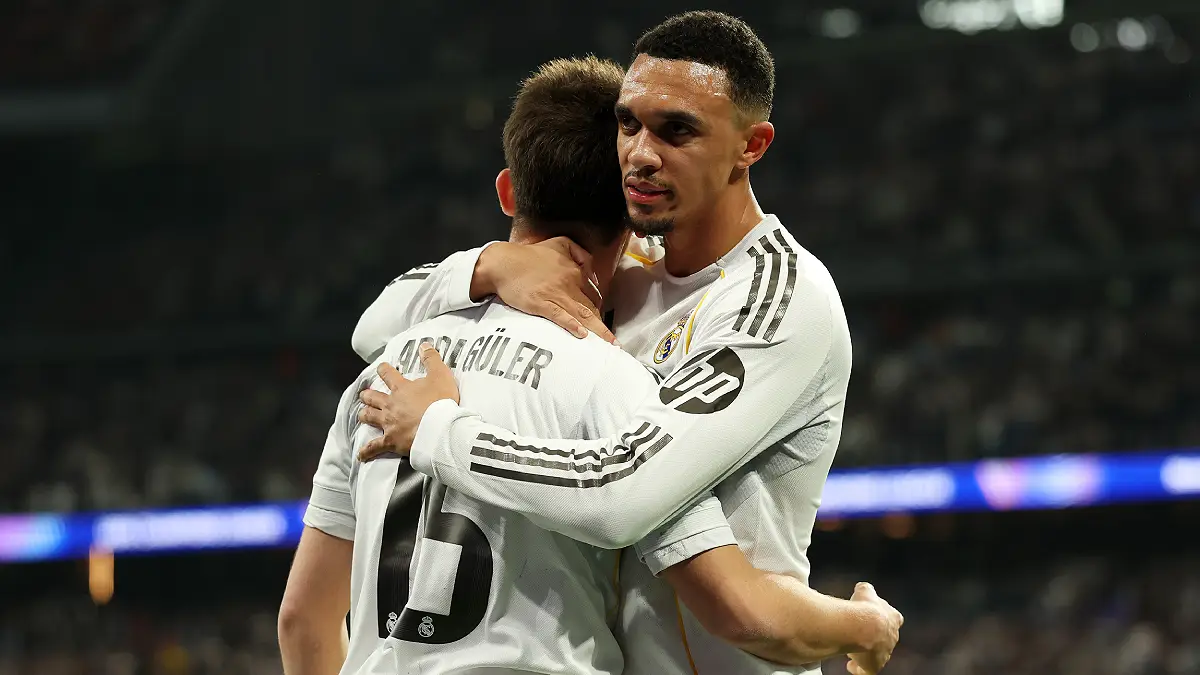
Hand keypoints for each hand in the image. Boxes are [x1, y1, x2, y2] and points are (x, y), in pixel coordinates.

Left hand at [357, 344, 459, 460]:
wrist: (439, 429)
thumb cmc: (441, 402)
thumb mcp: (441, 376)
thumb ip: (432, 359)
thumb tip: (424, 345)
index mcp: (402, 389)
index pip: (388, 375)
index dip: (384, 370)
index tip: (381, 368)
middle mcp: (391, 405)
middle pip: (373, 397)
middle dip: (368, 395)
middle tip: (365, 394)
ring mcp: (389, 424)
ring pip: (369, 417)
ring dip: (364, 414)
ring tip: (361, 414)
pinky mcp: (390, 441)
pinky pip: (374, 447)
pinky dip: (367, 452)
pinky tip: (361, 455)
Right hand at [473, 238, 615, 342]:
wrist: (502, 262)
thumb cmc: (528, 255)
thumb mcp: (560, 243)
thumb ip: (581, 254)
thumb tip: (594, 276)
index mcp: (574, 271)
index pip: (592, 295)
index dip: (599, 311)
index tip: (603, 325)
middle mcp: (569, 283)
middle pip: (591, 307)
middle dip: (603, 326)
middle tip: (614, 343)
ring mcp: (555, 294)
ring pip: (581, 314)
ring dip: (597, 330)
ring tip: (608, 344)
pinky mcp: (540, 303)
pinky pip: (559, 315)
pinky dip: (572, 324)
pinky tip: (581, 334)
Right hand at [847, 582, 902, 674]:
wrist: (862, 626)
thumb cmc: (865, 608)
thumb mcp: (865, 591)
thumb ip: (866, 590)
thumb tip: (862, 587)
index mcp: (894, 618)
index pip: (894, 619)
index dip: (883, 619)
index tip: (873, 619)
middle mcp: (892, 637)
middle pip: (885, 638)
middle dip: (874, 637)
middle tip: (860, 634)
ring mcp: (885, 654)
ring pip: (877, 655)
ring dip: (866, 652)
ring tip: (853, 649)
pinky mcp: (875, 666)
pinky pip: (867, 671)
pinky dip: (859, 669)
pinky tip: (851, 666)